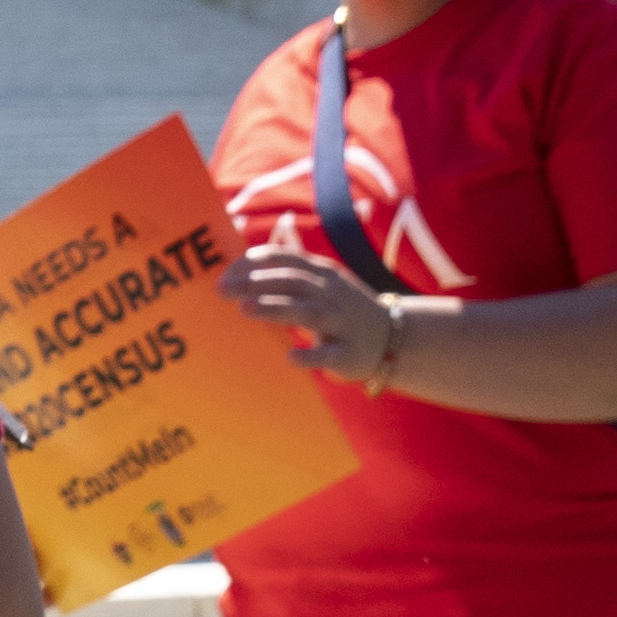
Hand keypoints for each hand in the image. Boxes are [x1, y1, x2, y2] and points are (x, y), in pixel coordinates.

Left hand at [226, 243, 394, 387]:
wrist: (394, 339)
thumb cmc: (342, 309)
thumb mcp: (321, 283)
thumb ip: (286, 273)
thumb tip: (238, 268)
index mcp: (323, 273)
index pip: (286, 259)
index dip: (254, 263)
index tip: (224, 273)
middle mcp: (333, 294)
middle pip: (292, 282)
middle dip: (256, 283)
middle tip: (222, 289)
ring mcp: (343, 323)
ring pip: (308, 312)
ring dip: (275, 309)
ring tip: (243, 308)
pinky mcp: (349, 354)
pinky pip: (330, 354)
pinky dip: (310, 355)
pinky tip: (290, 357)